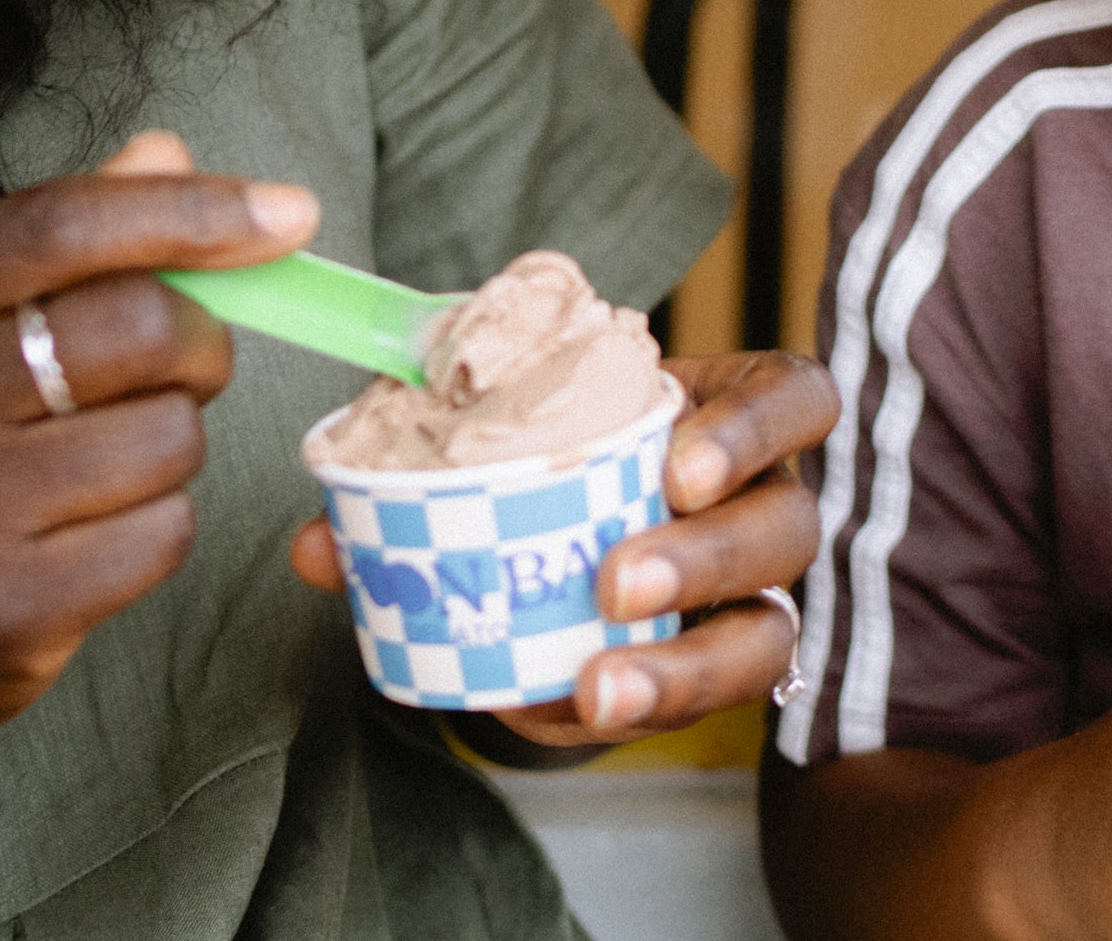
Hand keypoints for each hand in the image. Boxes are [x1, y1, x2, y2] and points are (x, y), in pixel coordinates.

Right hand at [0, 131, 318, 783]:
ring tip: (108, 461)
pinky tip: (94, 535)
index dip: (190, 210)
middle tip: (180, 364)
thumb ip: (57, 240)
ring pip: (168, 435)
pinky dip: (160, 526)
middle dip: (198, 340)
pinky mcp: (2, 606)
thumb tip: (166, 153)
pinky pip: (164, 533)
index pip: (62, 224)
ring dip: (174, 441)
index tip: (286, 214)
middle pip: (136, 324)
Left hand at [287, 347, 837, 745]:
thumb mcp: (498, 432)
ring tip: (596, 686)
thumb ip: (415, 465)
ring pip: (765, 635)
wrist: (569, 535)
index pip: (794, 399)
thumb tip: (317, 542)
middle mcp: (760, 501)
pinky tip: (556, 709)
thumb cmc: (547, 454)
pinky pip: (701, 706)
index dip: (750, 432)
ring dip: (682, 665)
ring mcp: (750, 593)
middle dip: (708, 559)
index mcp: (722, 411)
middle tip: (615, 582)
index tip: (674, 467)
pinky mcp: (714, 666)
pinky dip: (626, 711)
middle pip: (786, 528)